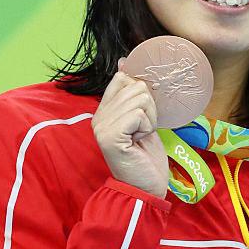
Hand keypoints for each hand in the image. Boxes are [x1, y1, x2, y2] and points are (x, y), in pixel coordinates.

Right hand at [92, 58, 168, 199]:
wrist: (145, 188)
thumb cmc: (146, 157)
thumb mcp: (142, 120)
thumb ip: (134, 95)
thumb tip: (126, 61)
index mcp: (103, 111)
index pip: (122, 78)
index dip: (141, 90)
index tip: (144, 113)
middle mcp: (98, 116)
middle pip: (135, 86)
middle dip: (150, 107)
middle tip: (144, 130)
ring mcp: (102, 126)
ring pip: (140, 98)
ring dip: (150, 118)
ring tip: (142, 136)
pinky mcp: (110, 136)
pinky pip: (138, 114)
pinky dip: (147, 127)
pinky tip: (139, 141)